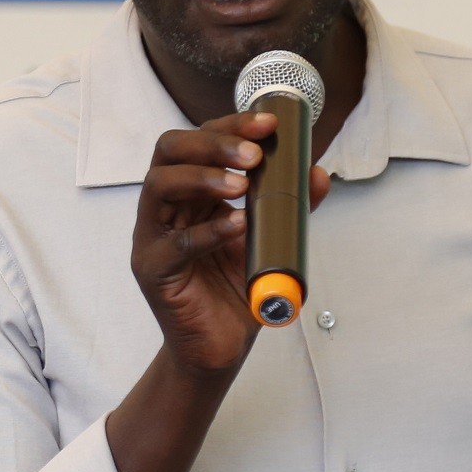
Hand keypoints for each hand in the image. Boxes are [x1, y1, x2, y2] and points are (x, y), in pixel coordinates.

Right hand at [130, 111, 332, 381]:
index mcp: (190, 191)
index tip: (269, 123)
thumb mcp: (269, 240)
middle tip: (254, 154)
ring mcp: (153, 237)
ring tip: (242, 186)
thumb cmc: (235, 291)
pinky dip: (208, 230)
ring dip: (203, 177)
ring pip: (159, 186)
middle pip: (170, 151)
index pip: (199, 140)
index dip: (232, 125)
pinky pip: (175, 243)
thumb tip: (318, 172)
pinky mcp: (154, 270)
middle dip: (213, 143)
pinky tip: (238, 226)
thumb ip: (290, 207)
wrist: (218, 348)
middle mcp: (165, 207)